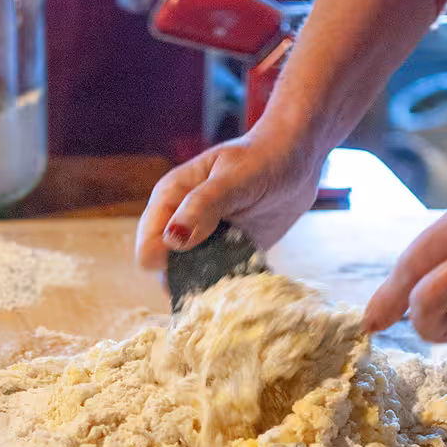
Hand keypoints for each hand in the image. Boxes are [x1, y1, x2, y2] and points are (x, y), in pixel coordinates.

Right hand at [134, 128, 323, 271]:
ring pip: (192, 280)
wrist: (298, 161)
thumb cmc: (262, 158)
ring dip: (210, 287)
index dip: (166, 261)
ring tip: (237, 274)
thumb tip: (171, 239)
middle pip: (167, 271)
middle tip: (223, 269)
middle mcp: (181, 223)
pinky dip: (231, 286)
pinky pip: (220, 281)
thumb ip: (201, 206)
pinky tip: (248, 278)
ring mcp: (203, 242)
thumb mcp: (232, 178)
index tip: (200, 254)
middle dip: (189, 279)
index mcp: (169, 200)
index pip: (148, 246)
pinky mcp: (227, 255)